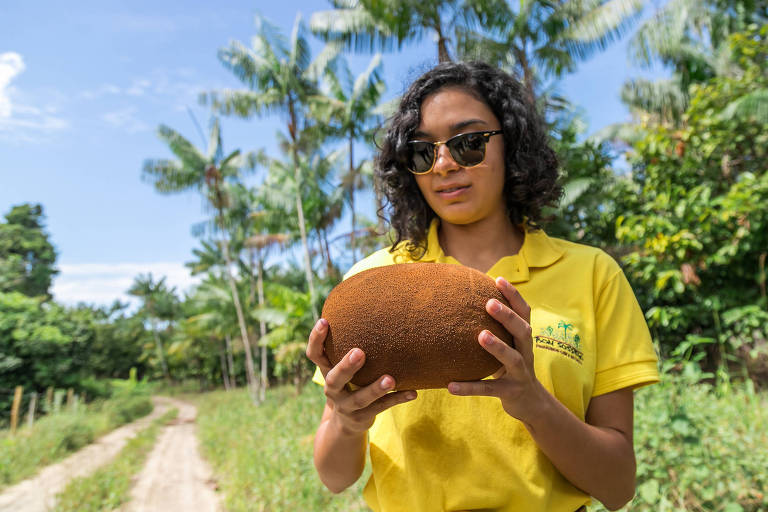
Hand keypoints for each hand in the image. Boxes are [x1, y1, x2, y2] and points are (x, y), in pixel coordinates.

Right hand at [306, 318, 416, 433]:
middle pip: (334, 378)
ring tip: (390, 379)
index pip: (314, 355)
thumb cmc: (348, 383)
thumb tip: (365, 305)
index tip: (324, 321)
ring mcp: (347, 406)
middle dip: (346, 366)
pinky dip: (398, 399)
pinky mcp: (363, 417)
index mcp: (327, 372)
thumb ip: (347, 346)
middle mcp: (333, 389)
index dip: (316, 339)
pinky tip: (413, 392)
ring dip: (375, 389)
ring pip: (360, 399)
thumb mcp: (341, 367)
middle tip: (360, 352)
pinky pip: (382, 408)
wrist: (345, 424)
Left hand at [447, 277, 546, 422]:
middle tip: (489, 303)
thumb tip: (465, 304)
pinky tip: (451, 386)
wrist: (532, 404)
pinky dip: (470, 387)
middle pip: (522, 331)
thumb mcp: (510, 347)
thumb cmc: (513, 368)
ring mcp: (520, 374)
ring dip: (498, 347)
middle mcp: (526, 353)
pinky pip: (489, 389)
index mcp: (524, 340)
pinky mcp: (510, 393)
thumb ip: (496, 329)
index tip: (499, 279)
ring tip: (480, 336)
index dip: (514, 296)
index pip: (524, 313)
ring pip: (512, 359)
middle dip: (508, 316)